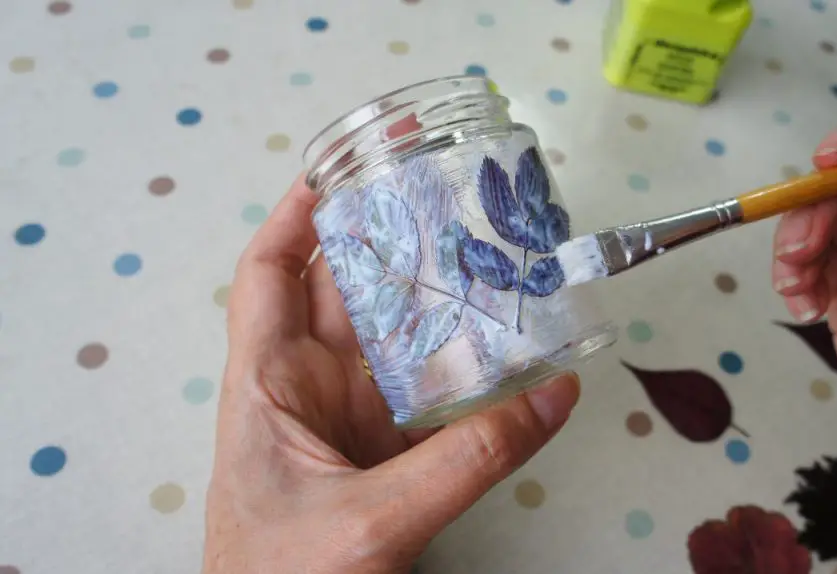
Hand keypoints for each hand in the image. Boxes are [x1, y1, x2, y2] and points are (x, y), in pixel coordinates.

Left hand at [202, 176, 580, 573]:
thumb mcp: (375, 519)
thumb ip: (469, 460)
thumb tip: (554, 398)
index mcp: (268, 386)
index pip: (268, 277)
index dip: (296, 216)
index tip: (339, 168)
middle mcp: (303, 393)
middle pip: (340, 291)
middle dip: (383, 237)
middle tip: (438, 192)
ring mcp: (343, 425)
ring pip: (387, 338)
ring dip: (426, 297)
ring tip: (478, 251)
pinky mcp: (378, 458)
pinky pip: (420, 393)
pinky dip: (454, 365)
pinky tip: (494, 344)